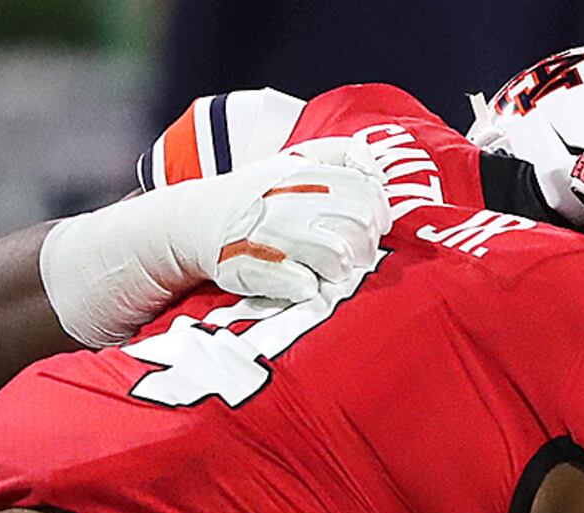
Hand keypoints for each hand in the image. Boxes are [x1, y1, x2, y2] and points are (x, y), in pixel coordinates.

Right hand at [206, 140, 394, 306]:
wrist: (202, 221)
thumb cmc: (264, 194)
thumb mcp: (299, 159)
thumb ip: (344, 153)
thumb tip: (380, 174)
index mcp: (303, 172)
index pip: (365, 189)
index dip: (380, 211)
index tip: (377, 225)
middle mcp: (289, 199)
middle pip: (361, 224)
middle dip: (367, 244)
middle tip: (356, 253)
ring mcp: (273, 234)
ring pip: (339, 257)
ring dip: (342, 269)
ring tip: (332, 269)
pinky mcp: (258, 268)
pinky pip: (307, 286)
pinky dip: (310, 287)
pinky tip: (301, 280)